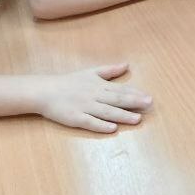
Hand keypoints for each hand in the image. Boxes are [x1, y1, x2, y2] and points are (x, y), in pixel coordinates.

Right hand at [37, 62, 152, 132]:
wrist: (45, 91)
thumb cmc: (69, 82)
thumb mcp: (90, 72)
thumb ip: (109, 71)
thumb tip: (126, 65)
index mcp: (98, 85)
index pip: (120, 89)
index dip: (135, 93)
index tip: (148, 97)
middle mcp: (94, 95)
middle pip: (116, 99)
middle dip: (134, 102)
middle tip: (149, 104)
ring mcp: (85, 107)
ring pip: (106, 112)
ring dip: (122, 115)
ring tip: (137, 119)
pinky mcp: (75, 118)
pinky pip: (90, 122)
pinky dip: (101, 125)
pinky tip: (112, 128)